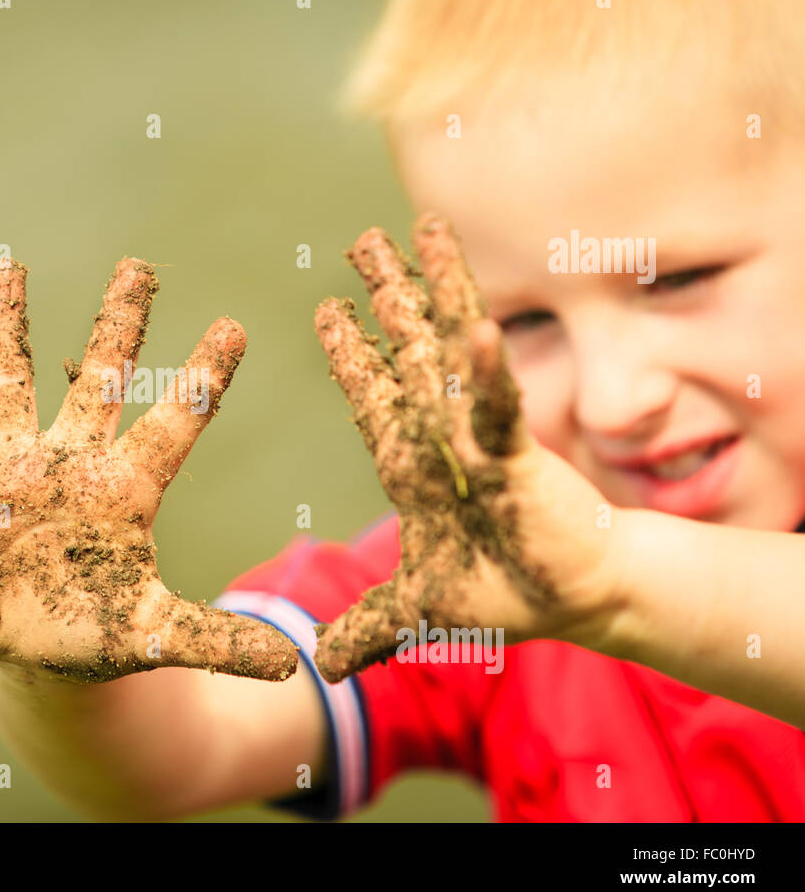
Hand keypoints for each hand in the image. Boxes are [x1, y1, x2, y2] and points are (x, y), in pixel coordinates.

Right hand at [0, 256, 297, 683]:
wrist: (38, 649)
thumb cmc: (101, 630)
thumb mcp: (154, 635)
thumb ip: (215, 641)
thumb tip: (293, 665)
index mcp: (125, 490)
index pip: (172, 424)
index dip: (202, 379)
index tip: (237, 327)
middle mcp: (70, 465)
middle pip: (99, 382)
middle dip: (119, 326)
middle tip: (141, 266)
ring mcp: (9, 475)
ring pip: (8, 387)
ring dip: (9, 330)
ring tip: (8, 265)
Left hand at [311, 215, 623, 682]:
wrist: (576, 601)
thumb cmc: (504, 591)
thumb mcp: (421, 609)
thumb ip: (370, 623)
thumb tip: (316, 661)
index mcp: (414, 468)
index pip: (375, 399)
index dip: (354, 356)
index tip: (329, 310)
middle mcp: (442, 441)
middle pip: (408, 356)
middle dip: (388, 299)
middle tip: (364, 242)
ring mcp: (477, 443)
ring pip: (449, 356)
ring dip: (434, 295)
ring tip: (418, 230)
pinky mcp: (517, 459)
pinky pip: (497, 409)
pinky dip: (485, 375)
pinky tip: (475, 330)